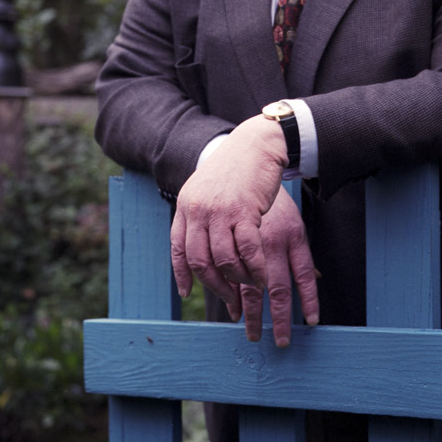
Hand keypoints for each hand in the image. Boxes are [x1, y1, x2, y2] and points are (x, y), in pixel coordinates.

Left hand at [170, 115, 286, 311]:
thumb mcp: (207, 190)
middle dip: (215, 285)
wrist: (255, 144)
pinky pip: (248, 250)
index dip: (182, 274)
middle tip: (229, 298)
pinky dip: (255, 268)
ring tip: (251, 284)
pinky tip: (262, 275)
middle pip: (200, 261)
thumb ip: (200, 215)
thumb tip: (200, 245)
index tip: (188, 292)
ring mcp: (220, 211)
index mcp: (186, 206)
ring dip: (238, 279)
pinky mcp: (244, 211)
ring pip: (224, 259)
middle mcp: (198, 210)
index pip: (178, 249)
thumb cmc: (235, 169)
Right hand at [237, 186, 319, 346]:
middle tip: (278, 343)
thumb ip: (302, 254)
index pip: (305, 275)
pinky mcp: (223, 232)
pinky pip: (224, 269)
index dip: (310, 300)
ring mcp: (247, 237)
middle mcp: (272, 240)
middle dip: (279, 319)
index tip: (312, 323)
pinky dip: (226, 292)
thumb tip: (318, 278)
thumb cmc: (274, 201)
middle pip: (278, 288)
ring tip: (249, 331)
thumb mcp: (293, 222)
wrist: (250, 159)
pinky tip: (226, 307)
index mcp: (292, 235)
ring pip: (247, 284)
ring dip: (249, 312)